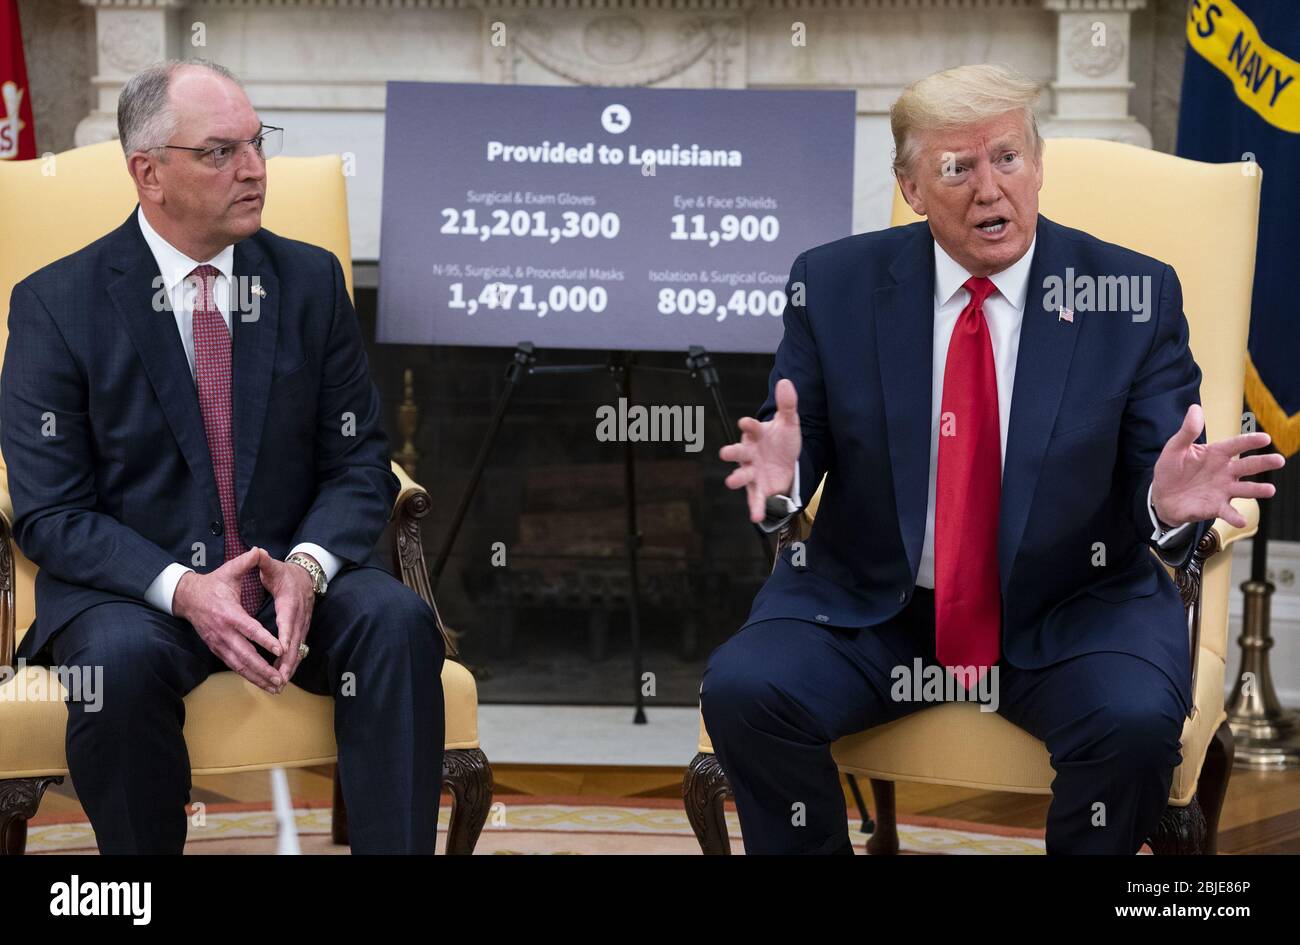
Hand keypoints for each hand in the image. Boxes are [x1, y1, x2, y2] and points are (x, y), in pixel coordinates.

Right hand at [174, 546, 284, 693]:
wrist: (188, 598)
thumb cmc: (213, 584)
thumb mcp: (229, 570)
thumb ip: (246, 561)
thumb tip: (260, 550)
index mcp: (229, 613)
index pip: (249, 629)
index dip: (264, 639)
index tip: (280, 648)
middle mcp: (223, 632)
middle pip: (245, 654)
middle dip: (263, 668)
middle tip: (281, 677)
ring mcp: (219, 643)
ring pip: (239, 664)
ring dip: (257, 677)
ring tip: (275, 686)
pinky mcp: (217, 649)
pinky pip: (234, 666)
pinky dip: (248, 676)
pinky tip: (262, 683)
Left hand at [258, 552, 317, 682]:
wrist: (305, 575)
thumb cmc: (285, 573)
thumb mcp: (274, 566)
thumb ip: (264, 561)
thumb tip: (258, 552)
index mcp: (290, 600)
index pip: (288, 619)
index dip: (285, 634)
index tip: (282, 648)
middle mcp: (299, 615)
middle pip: (295, 640)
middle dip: (288, 660)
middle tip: (280, 676)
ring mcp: (302, 624)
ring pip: (297, 648)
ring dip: (290, 666)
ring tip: (280, 682)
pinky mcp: (301, 630)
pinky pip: (297, 649)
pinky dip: (291, 663)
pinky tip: (283, 674)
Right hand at [719, 378, 801, 522]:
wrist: (788, 464)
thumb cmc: (783, 441)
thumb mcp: (789, 423)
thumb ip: (787, 404)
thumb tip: (786, 382)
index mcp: (756, 435)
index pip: (751, 427)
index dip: (748, 424)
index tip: (745, 422)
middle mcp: (750, 454)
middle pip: (739, 452)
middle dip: (732, 452)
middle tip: (725, 452)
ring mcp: (752, 472)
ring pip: (742, 476)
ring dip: (737, 479)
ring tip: (731, 482)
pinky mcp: (759, 489)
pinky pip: (755, 499)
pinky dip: (755, 508)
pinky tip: (756, 516)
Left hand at [1151, 404, 1285, 528]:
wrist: (1162, 496)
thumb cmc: (1171, 470)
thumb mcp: (1174, 448)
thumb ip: (1187, 431)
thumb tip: (1195, 408)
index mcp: (1216, 454)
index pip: (1236, 445)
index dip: (1250, 441)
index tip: (1265, 438)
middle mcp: (1225, 472)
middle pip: (1247, 466)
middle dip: (1264, 462)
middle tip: (1279, 460)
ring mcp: (1223, 490)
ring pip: (1244, 489)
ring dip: (1257, 490)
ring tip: (1270, 490)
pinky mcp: (1216, 507)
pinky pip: (1228, 512)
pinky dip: (1235, 516)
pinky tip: (1241, 520)